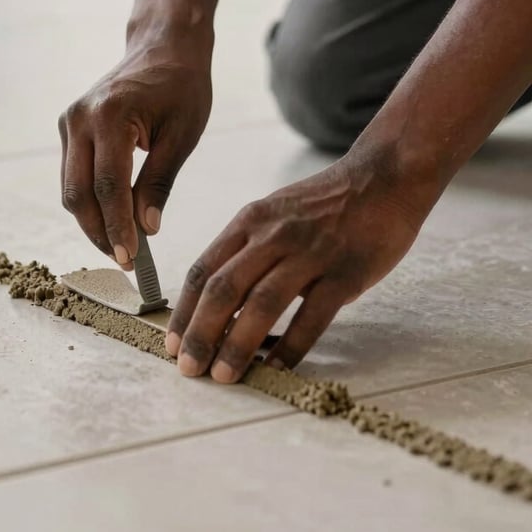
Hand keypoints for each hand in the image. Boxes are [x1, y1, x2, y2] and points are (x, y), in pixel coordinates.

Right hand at [59, 31, 211, 266]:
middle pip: (79, 193)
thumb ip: (159, 182)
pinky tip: (113, 218)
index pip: (108, 186)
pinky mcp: (69, 127)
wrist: (163, 46)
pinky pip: (73, 174)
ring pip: (71, 188)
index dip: (118, 227)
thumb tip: (147, 228)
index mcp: (110, 115)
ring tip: (122, 245)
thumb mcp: (182, 135)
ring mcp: (69, 121)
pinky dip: (90, 200)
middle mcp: (80, 118)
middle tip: (126, 260)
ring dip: (93, 220)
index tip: (131, 258)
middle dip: (100, 232)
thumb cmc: (181, 86)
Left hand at [165, 155, 427, 380]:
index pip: (202, 270)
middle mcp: (272, 235)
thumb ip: (248, 250)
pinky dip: (291, 347)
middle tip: (189, 368)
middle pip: (224, 289)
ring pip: (262, 304)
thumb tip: (220, 304)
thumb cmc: (325, 202)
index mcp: (249, 221)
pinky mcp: (345, 273)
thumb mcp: (274, 212)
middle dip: (201, 333)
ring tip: (224, 377)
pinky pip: (311, 317)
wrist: (383, 176)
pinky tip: (277, 369)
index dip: (183, 311)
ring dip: (237, 345)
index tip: (170, 343)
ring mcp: (310, 253)